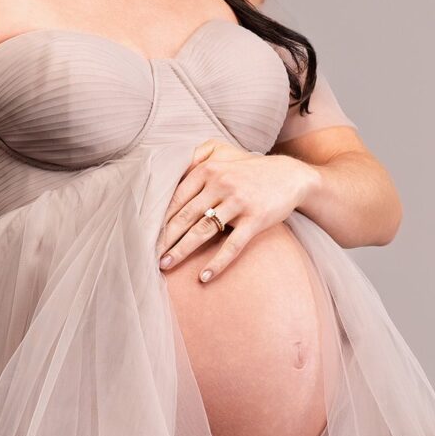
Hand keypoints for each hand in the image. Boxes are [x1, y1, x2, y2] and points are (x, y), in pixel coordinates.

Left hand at [158, 140, 318, 281]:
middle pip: (184, 216)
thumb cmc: (250, 172)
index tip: (144, 235)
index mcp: (208, 170)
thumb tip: (169, 179)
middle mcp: (221, 183)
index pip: (176, 198)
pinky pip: (232, 245)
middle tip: (147, 255)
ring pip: (203, 231)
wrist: (290, 176)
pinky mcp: (255, 219)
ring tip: (166, 265)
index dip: (159, 219)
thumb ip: (197, 162)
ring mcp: (239, 202)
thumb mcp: (223, 157)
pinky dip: (217, 263)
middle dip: (164, 238)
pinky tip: (204, 277)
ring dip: (181, 250)